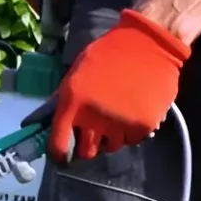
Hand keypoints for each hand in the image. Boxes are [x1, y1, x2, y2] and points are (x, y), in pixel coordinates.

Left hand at [46, 9, 189, 161]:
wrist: (149, 44)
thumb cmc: (110, 53)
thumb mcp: (78, 71)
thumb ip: (65, 98)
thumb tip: (51, 122)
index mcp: (73, 102)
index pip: (59, 145)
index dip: (59, 155)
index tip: (62, 156)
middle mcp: (94, 118)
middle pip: (87, 152)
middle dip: (87, 146)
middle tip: (93, 134)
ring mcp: (119, 124)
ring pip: (111, 147)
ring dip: (110, 138)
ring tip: (116, 118)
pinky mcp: (142, 126)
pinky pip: (131, 140)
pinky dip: (130, 132)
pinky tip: (132, 113)